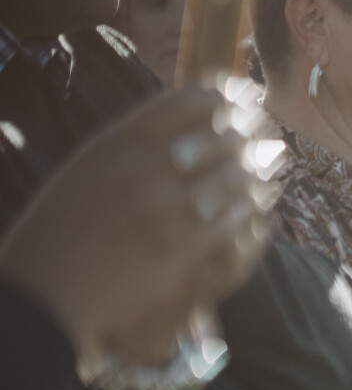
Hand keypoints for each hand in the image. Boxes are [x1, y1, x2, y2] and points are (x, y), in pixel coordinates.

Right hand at [0, 84, 272, 360]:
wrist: (44, 289)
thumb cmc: (61, 226)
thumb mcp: (89, 167)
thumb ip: (135, 142)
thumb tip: (187, 119)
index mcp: (119, 140)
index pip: (194, 100)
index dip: (231, 99)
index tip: (248, 101)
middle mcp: (144, 167)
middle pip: (224, 134)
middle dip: (254, 135)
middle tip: (269, 138)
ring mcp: (163, 207)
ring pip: (236, 175)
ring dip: (258, 171)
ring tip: (268, 170)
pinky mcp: (179, 246)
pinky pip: (233, 218)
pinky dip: (247, 208)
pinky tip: (251, 206)